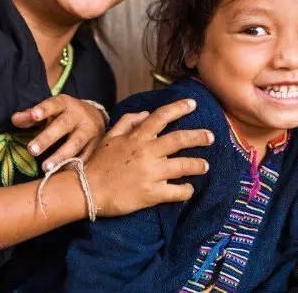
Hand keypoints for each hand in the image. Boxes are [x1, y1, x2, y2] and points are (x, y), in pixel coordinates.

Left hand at [12, 95, 106, 171]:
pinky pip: (86, 156)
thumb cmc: (65, 115)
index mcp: (65, 104)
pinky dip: (74, 165)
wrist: (96, 117)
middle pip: (63, 125)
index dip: (44, 109)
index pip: (53, 104)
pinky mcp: (96, 145)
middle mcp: (79, 115)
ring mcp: (89, 130)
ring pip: (76, 143)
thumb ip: (31, 116)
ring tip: (46, 167)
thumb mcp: (50, 111)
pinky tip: (62, 173)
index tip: (34, 115)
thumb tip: (14, 119)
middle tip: (32, 150)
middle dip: (47, 138)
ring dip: (61, 156)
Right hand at [85, 98, 213, 216]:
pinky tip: (189, 189)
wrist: (86, 190)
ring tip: (205, 166)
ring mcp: (150, 173)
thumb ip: (128, 122)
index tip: (193, 104)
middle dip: (199, 136)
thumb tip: (147, 113)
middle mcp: (146, 152)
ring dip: (198, 165)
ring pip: (183, 166)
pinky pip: (176, 192)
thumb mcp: (110, 136)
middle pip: (179, 139)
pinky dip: (185, 190)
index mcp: (137, 137)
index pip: (161, 117)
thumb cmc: (98, 163)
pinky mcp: (151, 194)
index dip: (179, 108)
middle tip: (211, 136)